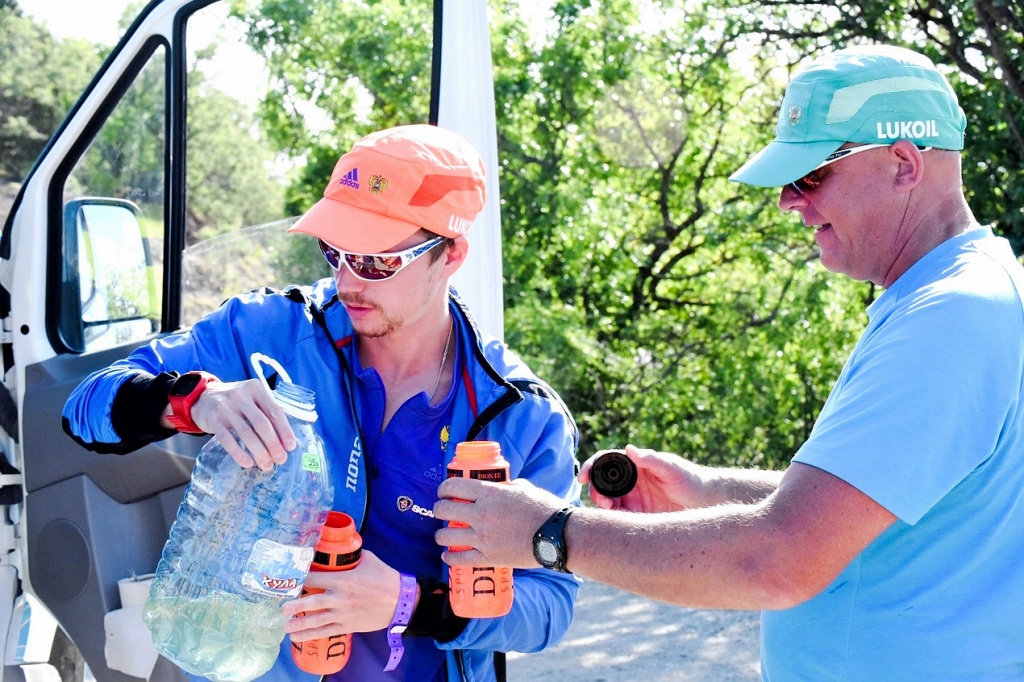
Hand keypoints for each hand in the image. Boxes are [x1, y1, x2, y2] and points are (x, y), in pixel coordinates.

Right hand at [190, 379, 294, 469]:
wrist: (203, 397)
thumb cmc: (236, 401)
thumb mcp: (253, 398)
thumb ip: (267, 411)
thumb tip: (286, 439)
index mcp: (256, 389)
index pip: (275, 411)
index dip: (285, 430)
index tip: (291, 447)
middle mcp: (241, 395)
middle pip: (261, 424)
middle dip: (273, 444)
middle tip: (280, 459)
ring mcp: (225, 407)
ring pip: (246, 433)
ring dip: (259, 452)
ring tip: (266, 465)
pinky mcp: (212, 419)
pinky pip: (227, 439)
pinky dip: (238, 453)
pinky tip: (247, 463)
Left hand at [282, 550, 408, 639]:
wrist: (401, 601)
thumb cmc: (385, 577)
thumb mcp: (369, 559)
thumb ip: (352, 555)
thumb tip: (341, 547)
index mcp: (344, 579)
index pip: (316, 577)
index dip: (301, 577)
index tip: (290, 578)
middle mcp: (340, 597)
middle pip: (312, 602)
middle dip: (295, 605)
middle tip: (282, 607)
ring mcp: (343, 613)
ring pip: (316, 620)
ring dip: (299, 624)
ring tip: (285, 626)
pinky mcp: (348, 625)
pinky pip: (326, 631)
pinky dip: (311, 635)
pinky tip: (297, 637)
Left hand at [434, 478, 564, 569]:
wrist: (556, 535)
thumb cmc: (543, 508)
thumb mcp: (523, 488)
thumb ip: (504, 487)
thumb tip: (497, 487)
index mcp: (489, 494)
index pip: (453, 487)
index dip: (444, 488)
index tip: (444, 492)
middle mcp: (481, 514)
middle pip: (444, 510)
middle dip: (439, 509)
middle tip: (442, 511)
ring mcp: (482, 538)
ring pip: (446, 536)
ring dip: (441, 535)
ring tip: (443, 535)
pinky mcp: (488, 558)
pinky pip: (459, 559)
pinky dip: (450, 558)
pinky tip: (447, 556)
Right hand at [579, 444, 708, 511]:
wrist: (706, 502)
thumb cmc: (689, 478)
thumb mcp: (671, 467)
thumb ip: (650, 459)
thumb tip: (629, 449)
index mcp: (633, 465)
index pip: (605, 462)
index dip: (591, 467)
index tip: (583, 477)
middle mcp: (629, 481)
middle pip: (602, 485)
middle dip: (595, 492)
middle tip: (602, 502)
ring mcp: (632, 499)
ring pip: (607, 503)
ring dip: (603, 508)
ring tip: (610, 513)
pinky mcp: (637, 516)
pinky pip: (620, 519)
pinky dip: (615, 522)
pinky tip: (620, 525)